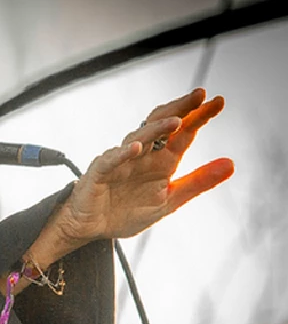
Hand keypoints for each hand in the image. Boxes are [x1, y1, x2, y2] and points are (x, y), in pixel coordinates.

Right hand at [57, 88, 234, 242]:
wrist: (91, 228)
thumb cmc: (125, 211)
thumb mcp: (169, 200)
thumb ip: (198, 182)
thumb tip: (231, 164)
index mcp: (160, 160)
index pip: (182, 133)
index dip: (200, 116)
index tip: (219, 101)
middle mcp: (142, 155)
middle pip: (161, 124)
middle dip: (180, 108)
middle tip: (200, 95)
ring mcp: (119, 162)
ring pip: (138, 138)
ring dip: (156, 129)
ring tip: (176, 121)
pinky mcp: (99, 174)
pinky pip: (111, 161)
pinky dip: (122, 155)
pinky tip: (136, 150)